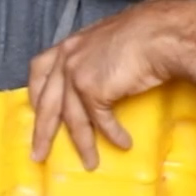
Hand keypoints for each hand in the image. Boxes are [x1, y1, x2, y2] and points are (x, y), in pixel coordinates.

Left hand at [27, 0, 188, 168]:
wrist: (159, 33)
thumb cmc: (144, 33)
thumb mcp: (108, 40)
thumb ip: (94, 56)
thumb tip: (100, 73)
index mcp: (68, 45)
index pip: (39, 70)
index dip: (36, 93)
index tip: (36, 111)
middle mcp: (66, 59)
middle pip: (47, 103)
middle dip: (42, 132)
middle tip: (39, 155)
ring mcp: (77, 75)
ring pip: (73, 118)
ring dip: (83, 144)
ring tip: (90, 163)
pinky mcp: (93, 90)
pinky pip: (100, 120)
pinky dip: (112, 135)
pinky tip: (123, 144)